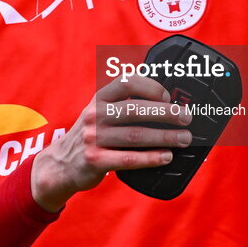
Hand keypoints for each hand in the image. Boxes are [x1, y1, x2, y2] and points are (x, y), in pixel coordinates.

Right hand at [30, 75, 192, 210]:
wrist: (61, 164)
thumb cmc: (92, 135)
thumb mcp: (100, 112)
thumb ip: (124, 104)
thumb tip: (167, 101)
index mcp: (99, 98)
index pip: (127, 82)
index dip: (150, 86)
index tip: (169, 96)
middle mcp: (94, 115)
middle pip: (136, 110)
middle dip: (166, 113)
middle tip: (186, 118)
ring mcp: (93, 138)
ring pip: (135, 135)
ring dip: (164, 137)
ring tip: (184, 139)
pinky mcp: (95, 160)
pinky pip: (128, 159)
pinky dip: (150, 158)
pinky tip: (166, 157)